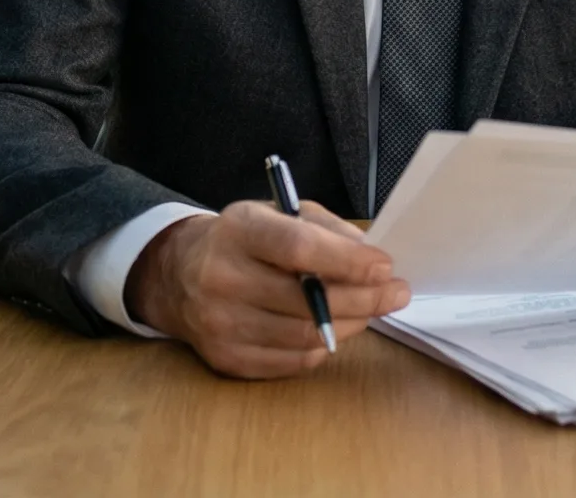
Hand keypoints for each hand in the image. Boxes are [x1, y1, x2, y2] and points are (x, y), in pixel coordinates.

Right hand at [125, 200, 411, 378]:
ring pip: (306, 336)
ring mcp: (220, 324)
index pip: (299, 248)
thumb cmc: (244, 241)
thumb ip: (326, 230)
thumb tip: (371, 259)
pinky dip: (323, 347)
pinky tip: (334, 327)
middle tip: (397, 293)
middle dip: (365, 298)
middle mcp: (222, 278)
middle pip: (307, 300)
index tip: (385, 266)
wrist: (178, 276)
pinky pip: (292, 362)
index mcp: (238, 230)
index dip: (347, 261)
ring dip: (351, 324)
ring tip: (370, 309)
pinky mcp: (226, 359)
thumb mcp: (278, 214)